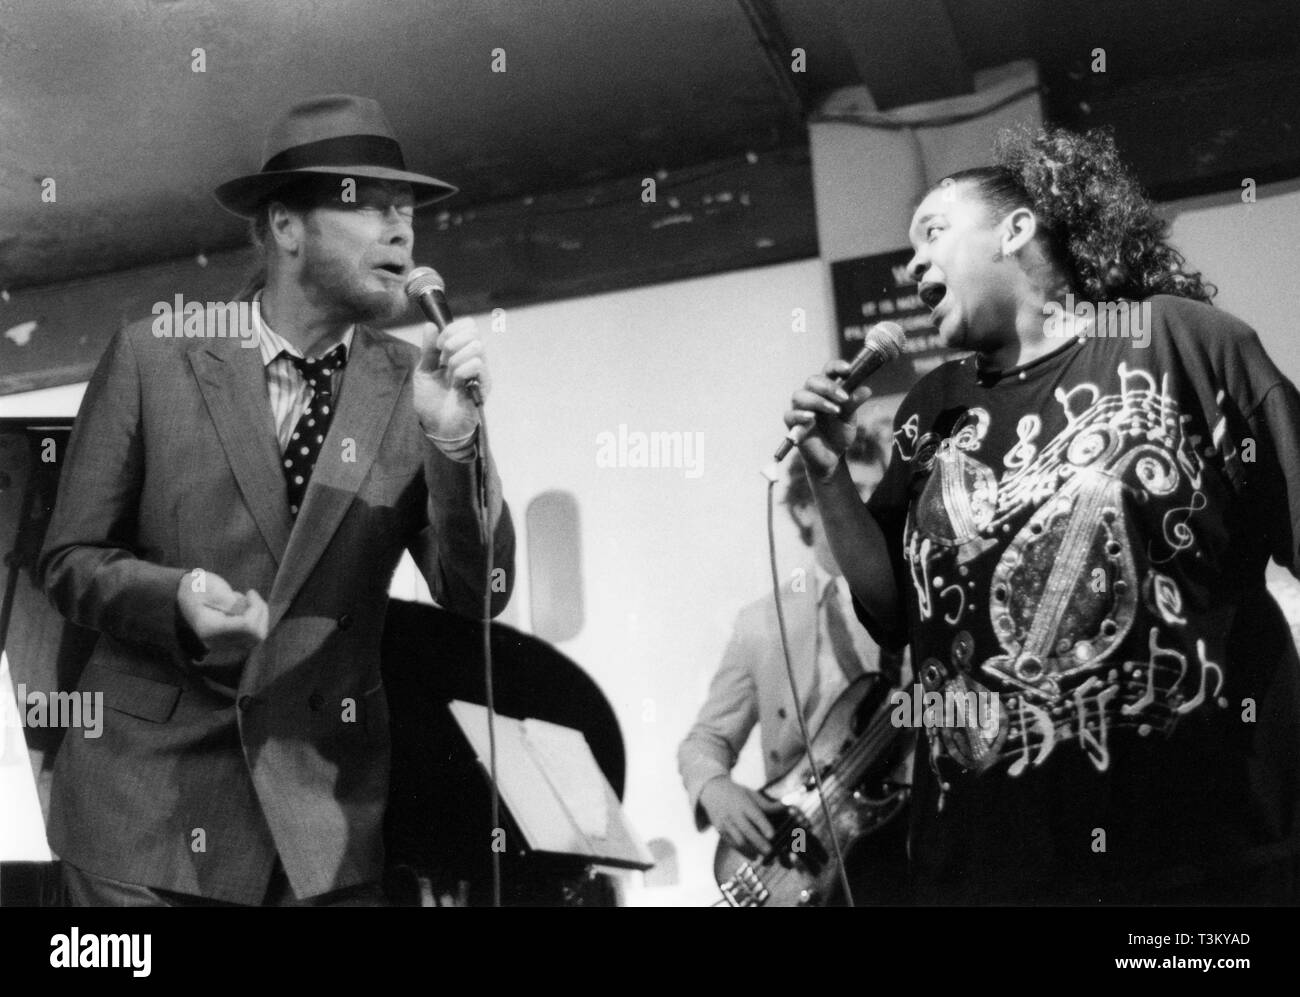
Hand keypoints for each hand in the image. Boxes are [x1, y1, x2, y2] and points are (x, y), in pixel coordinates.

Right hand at [176, 569, 267, 655]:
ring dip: (259, 616)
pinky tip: (245, 609)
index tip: (250, 591)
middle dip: (260, 612)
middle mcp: (217, 643)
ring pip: (258, 638)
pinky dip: (256, 621)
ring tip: (245, 601)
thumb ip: (228, 601)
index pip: (246, 626)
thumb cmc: (196, 588)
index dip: (255, 608)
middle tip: (251, 595)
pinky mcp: (230, 644)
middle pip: (256, 634)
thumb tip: (245, 614)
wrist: (185, 596)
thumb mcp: (210, 588)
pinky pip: (253, 637)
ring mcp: (224, 646)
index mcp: (209, 629)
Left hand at [413, 316, 488, 439]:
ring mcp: (480, 371)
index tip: (438, 346)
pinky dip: (461, 371)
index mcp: (459, 352)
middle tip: (443, 360)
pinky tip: (457, 384)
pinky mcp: (484, 385)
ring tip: (450, 376)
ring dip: (456, 359)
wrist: (438, 426)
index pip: (468, 326)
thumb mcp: (424, 371)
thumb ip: (428, 348)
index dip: (452, 329)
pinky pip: (477, 365)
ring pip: (476, 347)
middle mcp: (473, 358)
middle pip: (473, 332)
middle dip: (452, 342)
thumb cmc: (432, 401)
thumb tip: (430, 325)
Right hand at [699, 778, 783, 857]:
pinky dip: (744, 852)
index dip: (763, 826)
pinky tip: (754, 856)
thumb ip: (767, 804)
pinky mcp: (721, 832)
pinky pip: (732, 845)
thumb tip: (786, 806)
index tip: (772, 835)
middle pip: (747, 830)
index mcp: (742, 802)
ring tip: (764, 857)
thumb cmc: (736, 792)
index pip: (754, 815)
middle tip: (771, 852)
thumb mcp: (750, 793)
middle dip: (759, 843)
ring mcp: (725, 824)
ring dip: (752, 850)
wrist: (711, 791)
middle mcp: (733, 814)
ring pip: (738, 840)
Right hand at [784, 359, 872, 478]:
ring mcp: (800, 408)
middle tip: (844, 398)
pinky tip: (812, 418)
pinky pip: (790, 415)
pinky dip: (800, 415)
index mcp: (827, 389)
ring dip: (818, 401)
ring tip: (834, 411)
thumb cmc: (839, 433)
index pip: (828, 371)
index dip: (836, 367)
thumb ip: (854, 404)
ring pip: (800, 395)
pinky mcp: (792, 423)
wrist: (832, 456)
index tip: (848, 369)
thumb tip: (866, 390)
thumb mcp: (850, 418)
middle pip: (812, 380)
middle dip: (828, 387)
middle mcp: (811, 395)